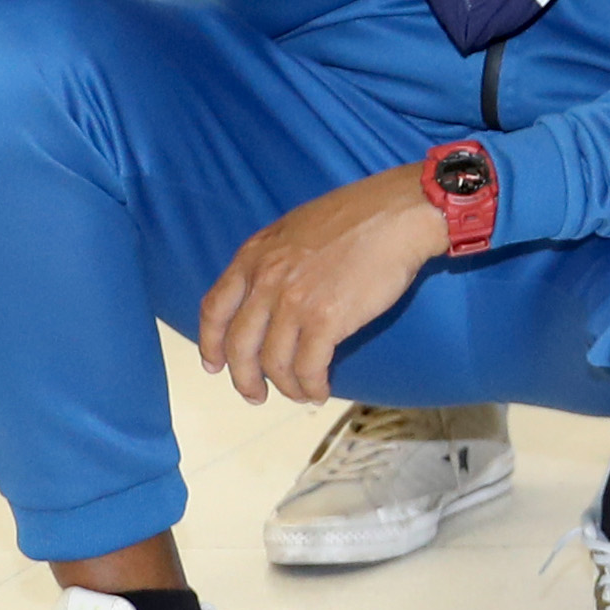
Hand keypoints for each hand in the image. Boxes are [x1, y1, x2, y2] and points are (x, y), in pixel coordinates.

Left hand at [193, 166, 442, 405]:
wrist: (399, 214)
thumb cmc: (359, 214)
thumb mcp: (295, 228)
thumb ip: (272, 259)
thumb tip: (268, 292)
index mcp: (254, 256)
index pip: (214, 310)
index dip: (210, 344)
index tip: (214, 365)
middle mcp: (265, 281)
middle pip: (239, 346)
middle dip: (243, 378)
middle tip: (254, 395)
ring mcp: (294, 303)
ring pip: (273, 363)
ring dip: (284, 386)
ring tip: (299, 394)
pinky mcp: (326, 321)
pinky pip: (308, 367)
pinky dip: (311, 386)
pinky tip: (320, 391)